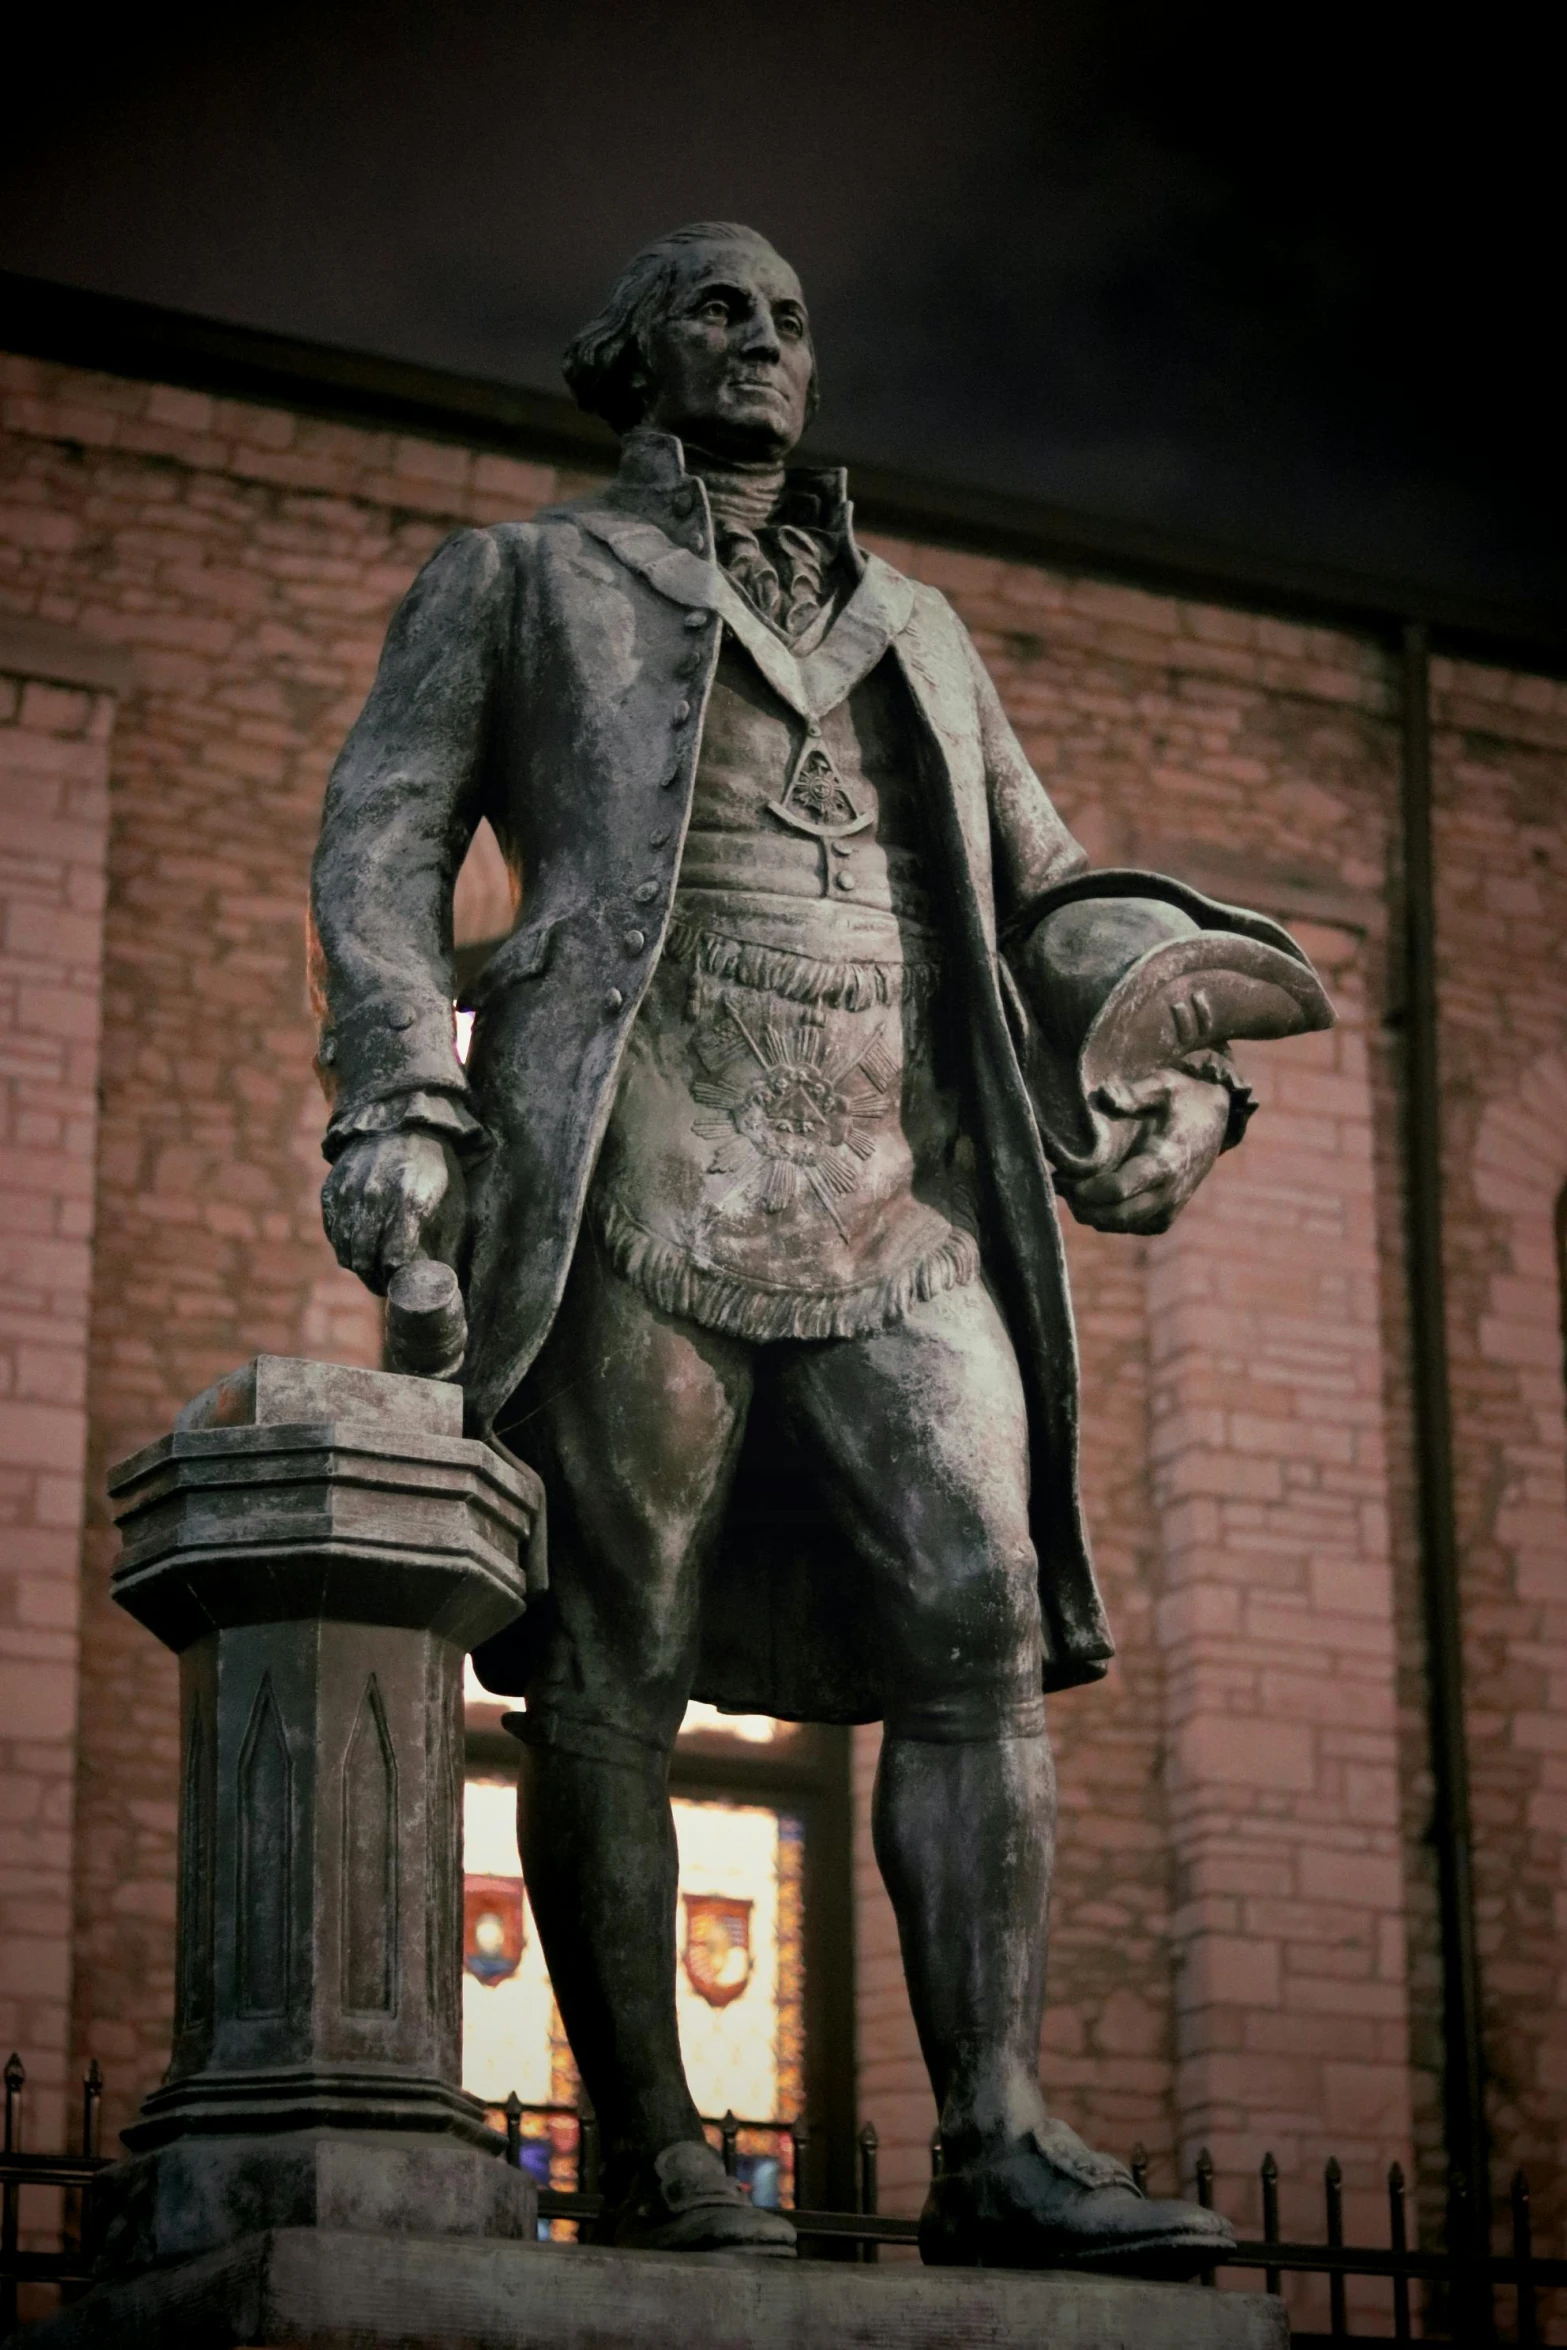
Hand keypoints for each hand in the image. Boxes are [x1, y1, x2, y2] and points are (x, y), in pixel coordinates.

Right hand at [321, 1131, 463, 1292]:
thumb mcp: (451, 1201)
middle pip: (366, 1260)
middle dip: (376, 1279)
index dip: (398, 1278)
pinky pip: (334, 1232)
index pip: (395, 1259)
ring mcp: (349, 1193)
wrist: (402, 1123)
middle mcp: (375, 1197)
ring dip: (359, 1266)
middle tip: (385, 1285)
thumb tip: (439, 1282)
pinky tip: (359, 1247)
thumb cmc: (435, 1168)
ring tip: (372, 1270)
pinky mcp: (332, 1190)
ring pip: (346, 1251)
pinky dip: (345, 1245)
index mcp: (411, 1201)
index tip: (403, 1284)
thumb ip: (443, 1241)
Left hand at [1057, 1070, 1230, 1234]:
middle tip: (1061, 1184)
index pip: (1119, 1189)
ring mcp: (1170, 1208)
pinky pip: (1130, 1226)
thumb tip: (1105, 1096)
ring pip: (1119, 1225)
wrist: (1216, 1120)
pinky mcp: (1166, 1216)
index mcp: (1166, 1162)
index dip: (1086, 1190)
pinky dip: (1108, 1217)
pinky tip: (1092, 1197)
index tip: (1063, 1177)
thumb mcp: (1164, 1084)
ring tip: (1070, 1188)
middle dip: (1083, 1205)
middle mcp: (1170, 1192)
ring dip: (1091, 1212)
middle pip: (1116, 1216)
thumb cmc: (1185, 1098)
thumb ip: (1134, 1092)